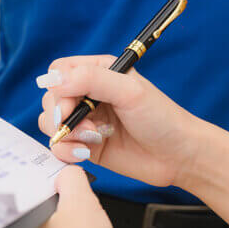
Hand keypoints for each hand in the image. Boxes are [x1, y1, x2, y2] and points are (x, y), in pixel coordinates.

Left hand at [8, 167, 130, 227]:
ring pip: (37, 219)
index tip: (43, 153)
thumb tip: (65, 169)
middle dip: (44, 184)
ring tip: (77, 198)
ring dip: (56, 208)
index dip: (28, 162)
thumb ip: (71, 176)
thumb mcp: (81, 203)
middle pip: (24, 199)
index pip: (10, 180)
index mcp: (7, 221)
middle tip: (63, 170)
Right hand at [37, 55, 202, 187]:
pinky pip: (59, 146)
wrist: (178, 156)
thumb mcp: (130, 91)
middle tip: (88, 127)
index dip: (58, 88)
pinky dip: (66, 151)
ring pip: (50, 123)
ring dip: (67, 134)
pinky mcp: (85, 145)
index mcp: (99, 71)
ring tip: (94, 139)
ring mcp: (86, 120)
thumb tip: (54, 81)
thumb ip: (92, 80)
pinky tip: (87, 153)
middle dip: (63, 115)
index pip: (59, 71)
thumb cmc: (161, 118)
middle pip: (51, 98)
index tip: (71, 104)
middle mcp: (89, 94)